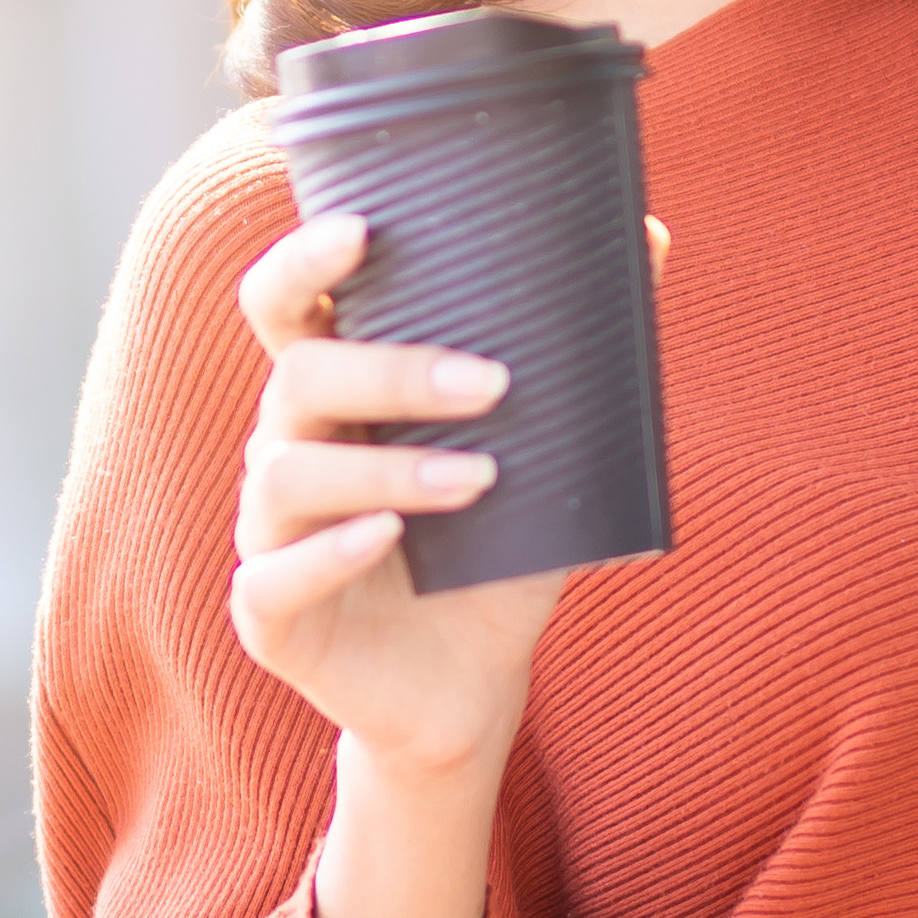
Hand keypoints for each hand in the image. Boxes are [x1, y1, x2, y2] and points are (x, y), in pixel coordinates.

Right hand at [224, 209, 568, 782]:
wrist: (472, 688)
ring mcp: (268, 535)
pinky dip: (333, 551)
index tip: (365, 229)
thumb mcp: (548, 460)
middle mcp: (286, 452)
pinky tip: (391, 539)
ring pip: (287, 472)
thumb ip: (580, 360)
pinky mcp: (268, 617)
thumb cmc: (495, 560)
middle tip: (491, 383)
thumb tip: (650, 235)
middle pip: (297, 376)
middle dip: (391, 371)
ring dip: (388, 467)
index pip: (283, 306)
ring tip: (480, 479)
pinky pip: (275, 576)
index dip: (302, 261)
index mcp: (334, 401)